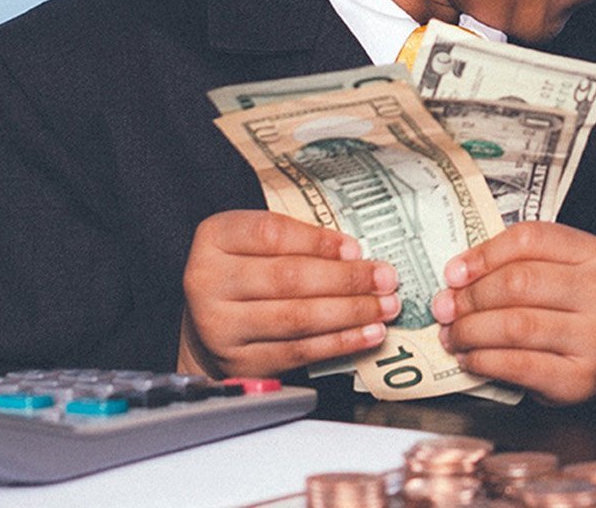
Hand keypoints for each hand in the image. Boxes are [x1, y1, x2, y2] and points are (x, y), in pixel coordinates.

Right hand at [179, 210, 399, 377]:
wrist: (209, 319)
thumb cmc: (246, 269)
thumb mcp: (257, 241)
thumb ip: (297, 240)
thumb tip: (355, 256)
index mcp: (215, 238)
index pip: (270, 234)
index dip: (318, 241)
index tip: (356, 248)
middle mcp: (209, 281)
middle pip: (287, 278)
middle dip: (346, 279)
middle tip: (386, 278)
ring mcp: (221, 326)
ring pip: (296, 318)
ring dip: (351, 312)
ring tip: (386, 306)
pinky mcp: (241, 361)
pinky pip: (299, 352)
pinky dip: (341, 343)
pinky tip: (368, 333)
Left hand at [433, 221, 595, 404]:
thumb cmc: (571, 308)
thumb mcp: (557, 272)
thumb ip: (514, 264)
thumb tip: (456, 277)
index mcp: (592, 253)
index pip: (529, 238)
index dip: (484, 254)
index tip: (454, 273)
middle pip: (518, 282)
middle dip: (470, 297)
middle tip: (445, 309)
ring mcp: (595, 336)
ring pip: (514, 326)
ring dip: (470, 331)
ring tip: (453, 335)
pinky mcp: (579, 377)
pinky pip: (518, 365)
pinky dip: (483, 361)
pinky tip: (471, 358)